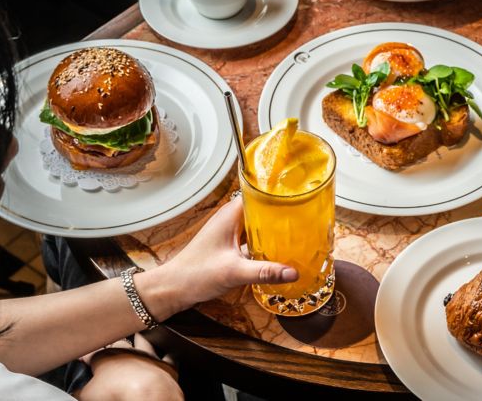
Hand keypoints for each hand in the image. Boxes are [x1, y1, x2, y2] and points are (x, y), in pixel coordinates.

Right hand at [75, 334, 181, 400]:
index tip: (83, 353)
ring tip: (136, 329)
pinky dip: (168, 351)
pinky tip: (168, 346)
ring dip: (139, 336)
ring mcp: (148, 357)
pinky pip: (168, 356)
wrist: (148, 394)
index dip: (87, 353)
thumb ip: (80, 390)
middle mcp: (127, 352)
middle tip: (108, 338)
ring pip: (143, 341)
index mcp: (104, 358)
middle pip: (117, 342)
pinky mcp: (166, 366)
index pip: (92, 352)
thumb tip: (75, 389)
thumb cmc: (116, 393)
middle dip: (112, 340)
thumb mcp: (88, 395)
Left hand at [157, 193, 297, 310]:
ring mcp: (231, 232)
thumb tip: (293, 272)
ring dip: (276, 229)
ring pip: (259, 224)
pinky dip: (267, 243)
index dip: (280, 193)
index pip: (260, 193)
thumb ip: (264, 271)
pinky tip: (281, 251)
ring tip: (300, 231)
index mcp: (231, 214)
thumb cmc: (195, 274)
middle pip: (263, 209)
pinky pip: (255, 238)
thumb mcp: (233, 272)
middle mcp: (231, 219)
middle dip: (283, 212)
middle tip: (308, 216)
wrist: (173, 289)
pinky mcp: (231, 245)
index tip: (301, 195)